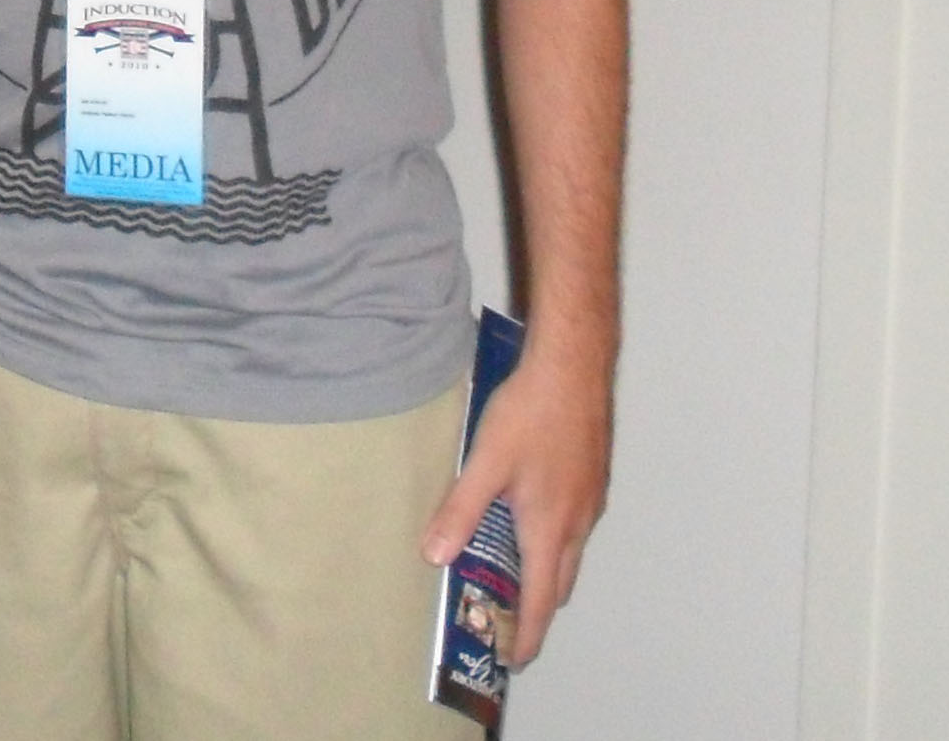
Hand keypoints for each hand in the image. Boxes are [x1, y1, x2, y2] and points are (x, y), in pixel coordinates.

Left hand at [421, 347, 612, 666]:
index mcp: (551, 528)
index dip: (527, 633)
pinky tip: (526, 520)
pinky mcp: (591, 479)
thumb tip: (435, 555)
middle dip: (534, 608)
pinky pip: (574, 526)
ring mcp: (590, 501)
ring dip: (544, 573)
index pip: (541, 600)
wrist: (573, 369)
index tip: (514, 658)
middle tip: (505, 621)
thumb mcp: (485, 463)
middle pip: (558, 583)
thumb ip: (460, 511)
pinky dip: (552, 541)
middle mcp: (578, 523)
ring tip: (510, 576)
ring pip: (568, 554)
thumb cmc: (530, 414)